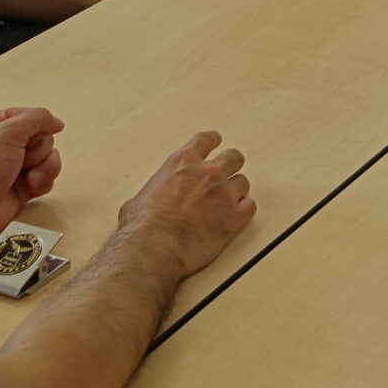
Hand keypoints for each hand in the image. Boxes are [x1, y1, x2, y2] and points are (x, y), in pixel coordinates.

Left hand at [0, 107, 65, 246]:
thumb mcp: (8, 131)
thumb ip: (37, 118)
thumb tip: (56, 122)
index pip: (32, 116)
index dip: (35, 127)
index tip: (24, 138)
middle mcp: (6, 144)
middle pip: (44, 138)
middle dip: (38, 151)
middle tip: (20, 160)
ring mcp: (15, 167)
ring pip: (49, 159)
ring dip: (44, 168)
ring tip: (28, 178)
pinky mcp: (22, 187)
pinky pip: (47, 178)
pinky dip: (43, 182)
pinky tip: (29, 187)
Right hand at [116, 129, 256, 276]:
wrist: (155, 248)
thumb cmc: (143, 227)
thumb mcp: (138, 200)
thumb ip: (152, 194)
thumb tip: (145, 205)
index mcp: (182, 163)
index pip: (204, 140)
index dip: (212, 139)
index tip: (216, 140)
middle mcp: (208, 173)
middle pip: (233, 157)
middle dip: (231, 164)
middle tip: (228, 171)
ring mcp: (224, 194)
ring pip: (243, 182)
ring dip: (236, 191)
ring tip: (228, 201)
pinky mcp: (234, 217)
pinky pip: (250, 206)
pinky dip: (244, 210)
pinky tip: (237, 215)